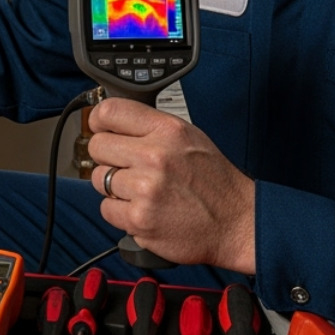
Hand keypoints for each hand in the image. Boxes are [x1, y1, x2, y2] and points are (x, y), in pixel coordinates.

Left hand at [87, 98, 255, 272]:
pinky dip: (120, 213)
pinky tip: (144, 210)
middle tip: (128, 167)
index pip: (111, 111)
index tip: (99, 128)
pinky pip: (106, 210)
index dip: (98, 120)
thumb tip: (115, 123)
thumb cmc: (214, 182)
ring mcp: (146, 189)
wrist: (237, 223)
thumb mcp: (190, 138)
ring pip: (99, 179)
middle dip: (108, 158)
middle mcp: (155, 156)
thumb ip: (152, 128)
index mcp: (168, 130)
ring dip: (115, 188)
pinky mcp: (139, 219)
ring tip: (143, 192)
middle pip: (97, 146)